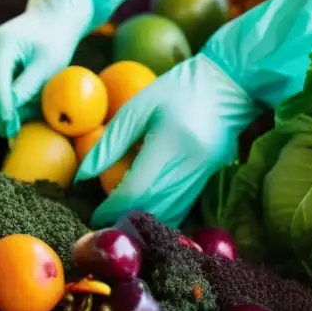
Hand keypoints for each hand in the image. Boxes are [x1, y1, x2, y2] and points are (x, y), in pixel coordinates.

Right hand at [0, 0, 92, 136]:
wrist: (47, 23)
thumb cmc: (54, 44)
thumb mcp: (49, 65)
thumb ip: (30, 87)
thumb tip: (10, 112)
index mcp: (0, 44)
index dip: (3, 109)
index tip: (13, 130)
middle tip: (16, 135)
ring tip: (15, 125)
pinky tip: (9, 117)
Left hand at [75, 55, 259, 226]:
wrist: (229, 85)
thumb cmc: (177, 89)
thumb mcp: (138, 107)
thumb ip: (110, 142)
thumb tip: (82, 176)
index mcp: (169, 143)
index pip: (136, 189)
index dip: (113, 208)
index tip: (95, 216)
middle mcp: (189, 165)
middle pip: (152, 208)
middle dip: (125, 220)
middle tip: (103, 225)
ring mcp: (203, 175)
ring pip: (169, 213)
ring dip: (143, 221)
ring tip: (121, 222)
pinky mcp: (210, 178)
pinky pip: (182, 206)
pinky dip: (162, 214)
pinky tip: (146, 213)